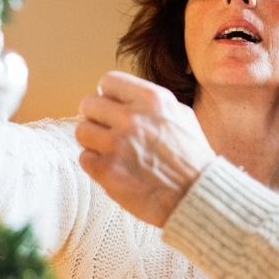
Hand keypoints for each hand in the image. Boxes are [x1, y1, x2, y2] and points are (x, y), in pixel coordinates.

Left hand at [76, 71, 216, 226]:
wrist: (196, 196)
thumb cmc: (192, 157)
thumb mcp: (181, 115)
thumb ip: (151, 103)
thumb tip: (123, 96)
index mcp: (152, 99)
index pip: (108, 81)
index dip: (108, 95)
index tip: (111, 107)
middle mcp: (132, 117)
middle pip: (89, 104)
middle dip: (96, 117)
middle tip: (106, 130)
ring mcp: (117, 144)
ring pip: (82, 130)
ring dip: (93, 141)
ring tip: (109, 150)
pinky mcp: (107, 170)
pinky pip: (84, 158)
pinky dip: (95, 164)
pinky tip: (112, 169)